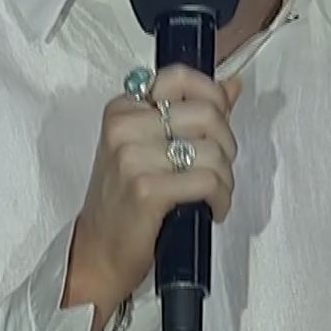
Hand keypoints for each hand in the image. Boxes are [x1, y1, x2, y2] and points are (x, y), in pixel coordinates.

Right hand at [66, 65, 242, 330]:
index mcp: (122, 109)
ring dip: (225, 177)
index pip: (180, 78)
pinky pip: (208, 181)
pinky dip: (220, 197)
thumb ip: (191, 113)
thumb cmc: (125, 201)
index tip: (218, 125)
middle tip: (218, 169)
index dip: (213, 97)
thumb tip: (232, 85)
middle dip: (226, 145)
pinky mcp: (146, 190)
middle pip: (207, 114)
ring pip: (213, 151)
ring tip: (214, 193)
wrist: (98, 252)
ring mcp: (131, 158)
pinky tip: (213, 209)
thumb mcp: (150, 148)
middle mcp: (123, 126)